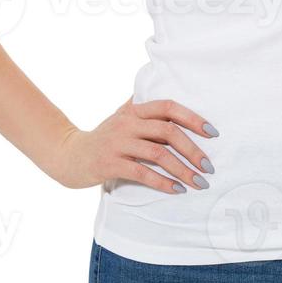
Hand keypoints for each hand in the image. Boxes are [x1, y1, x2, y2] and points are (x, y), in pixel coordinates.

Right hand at [49, 98, 216, 193]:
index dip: (193, 118)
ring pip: (158, 154)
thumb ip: (144, 108)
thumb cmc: (104, 137)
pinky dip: (162, 182)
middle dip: (193, 150)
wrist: (68, 155)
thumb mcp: (122, 116)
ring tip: (199, 182)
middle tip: (209, 167)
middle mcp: (127, 123)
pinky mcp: (109, 164)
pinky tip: (177, 190)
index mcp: (134, 109)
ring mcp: (117, 143)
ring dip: (182, 170)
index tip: (213, 133)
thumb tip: (172, 92)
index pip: (169, 107)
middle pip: (168, 132)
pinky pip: (142, 173)